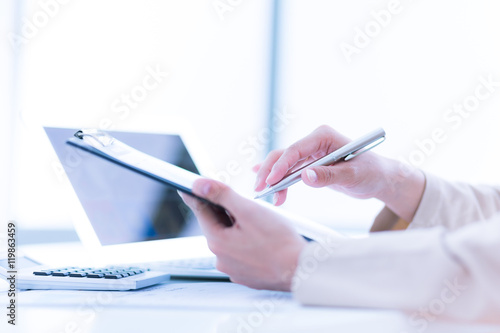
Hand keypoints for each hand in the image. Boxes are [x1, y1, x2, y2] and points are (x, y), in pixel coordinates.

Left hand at [180, 179, 306, 290]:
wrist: (301, 270)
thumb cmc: (279, 243)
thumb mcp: (249, 211)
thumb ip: (222, 195)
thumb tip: (200, 185)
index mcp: (217, 242)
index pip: (201, 211)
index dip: (198, 195)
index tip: (188, 186)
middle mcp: (221, 258)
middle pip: (217, 224)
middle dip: (226, 211)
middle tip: (242, 203)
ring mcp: (233, 268)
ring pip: (230, 238)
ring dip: (238, 227)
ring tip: (260, 224)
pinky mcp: (246, 274)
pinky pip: (240, 252)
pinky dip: (247, 242)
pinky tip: (263, 240)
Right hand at [254, 125, 424, 221]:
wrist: (380, 178)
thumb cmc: (372, 172)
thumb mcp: (353, 175)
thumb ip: (329, 176)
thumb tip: (305, 177)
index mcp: (324, 136)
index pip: (296, 149)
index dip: (281, 166)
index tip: (271, 181)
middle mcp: (315, 142)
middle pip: (284, 155)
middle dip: (270, 172)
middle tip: (260, 189)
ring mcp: (311, 153)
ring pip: (284, 164)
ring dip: (274, 180)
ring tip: (267, 197)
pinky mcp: (311, 164)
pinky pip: (290, 171)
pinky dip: (280, 180)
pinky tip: (266, 184)